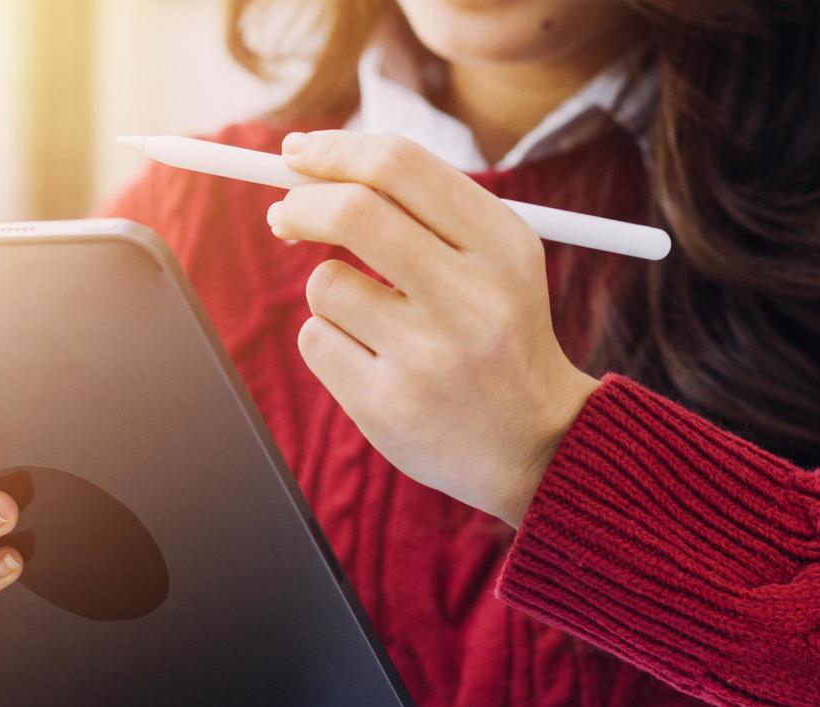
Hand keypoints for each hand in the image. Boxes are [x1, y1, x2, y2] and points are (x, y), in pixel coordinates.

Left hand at [269, 130, 603, 523]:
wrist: (536, 442)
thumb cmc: (496, 330)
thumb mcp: (493, 258)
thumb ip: (418, 206)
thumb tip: (306, 163)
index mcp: (503, 246)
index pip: (399, 167)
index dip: (334, 151)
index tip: (296, 155)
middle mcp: (472, 298)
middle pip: (352, 212)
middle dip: (301, 205)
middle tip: (283, 215)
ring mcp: (429, 356)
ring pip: (325, 284)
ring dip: (329, 290)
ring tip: (374, 319)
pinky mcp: (388, 405)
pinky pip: (317, 340)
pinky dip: (329, 340)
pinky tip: (375, 362)